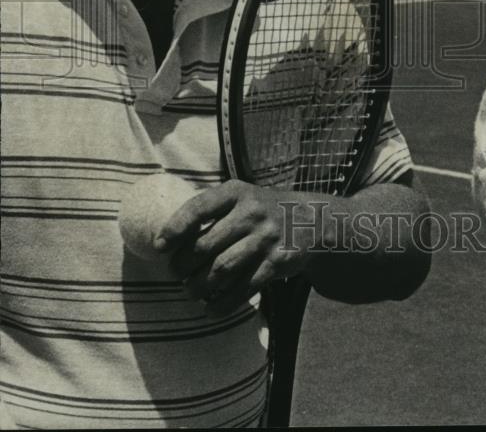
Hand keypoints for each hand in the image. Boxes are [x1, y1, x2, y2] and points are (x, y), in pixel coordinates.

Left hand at [157, 180, 318, 316]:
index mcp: (237, 192)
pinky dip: (222, 303)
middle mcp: (252, 212)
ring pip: (221, 270)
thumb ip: (211, 211)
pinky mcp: (277, 262)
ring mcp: (266, 238)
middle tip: (176, 274)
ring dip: (198, 287)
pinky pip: (243, 288)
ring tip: (190, 290)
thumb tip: (167, 241)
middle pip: (205, 245)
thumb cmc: (261, 211)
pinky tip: (211, 308)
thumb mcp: (241, 198)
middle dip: (182, 266)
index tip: (159, 247)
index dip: (175, 228)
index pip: (199, 208)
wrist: (311, 220)